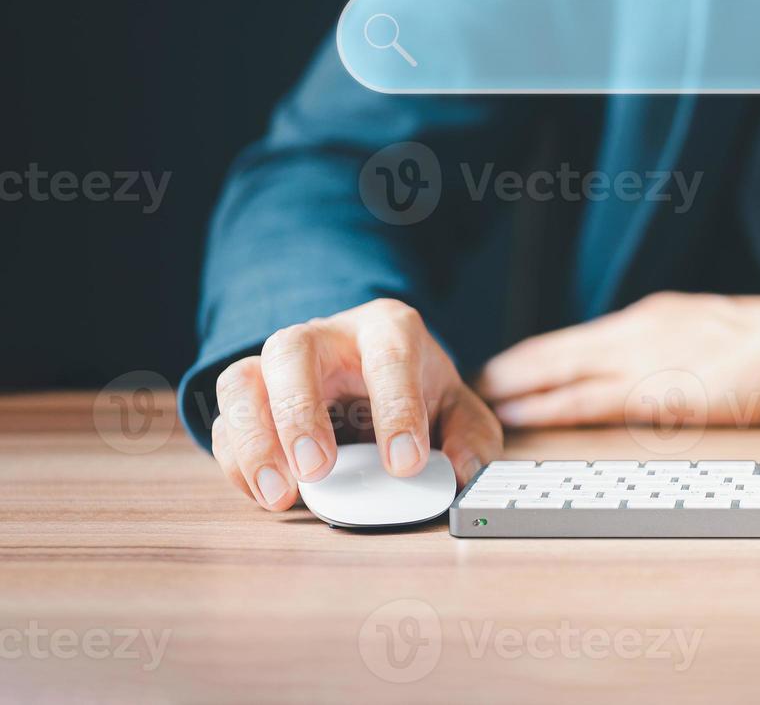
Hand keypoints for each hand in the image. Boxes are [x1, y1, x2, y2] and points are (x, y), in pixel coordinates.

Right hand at [209, 298, 502, 511]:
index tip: (406, 465)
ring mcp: (278, 365)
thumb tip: (459, 471)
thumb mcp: (458, 410)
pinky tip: (265, 493)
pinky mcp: (250, 399)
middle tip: (318, 470)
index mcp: (387, 329)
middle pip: (292, 350)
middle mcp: (325, 337)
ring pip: (242, 380)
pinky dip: (237, 461)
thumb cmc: (416, 390)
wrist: (374, 380)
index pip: (389, 355)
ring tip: (281, 494)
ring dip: (254, 440)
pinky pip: (225, 422)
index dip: (396, 408)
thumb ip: (470, 438)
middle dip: (300, 412)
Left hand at [478, 291, 759, 429]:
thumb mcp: (720, 337)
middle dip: (516, 367)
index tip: (509, 365)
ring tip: (484, 400)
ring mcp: (650, 357)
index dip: (541, 352)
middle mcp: (643, 330)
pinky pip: (592, 400)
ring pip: (564, 371)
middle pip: (560, 348)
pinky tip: (527, 414)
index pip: (583, 337)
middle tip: (477, 382)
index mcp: (659, 317)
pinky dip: (552, 407)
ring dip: (521, 389)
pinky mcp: (661, 390)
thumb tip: (662, 373)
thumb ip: (683, 351)